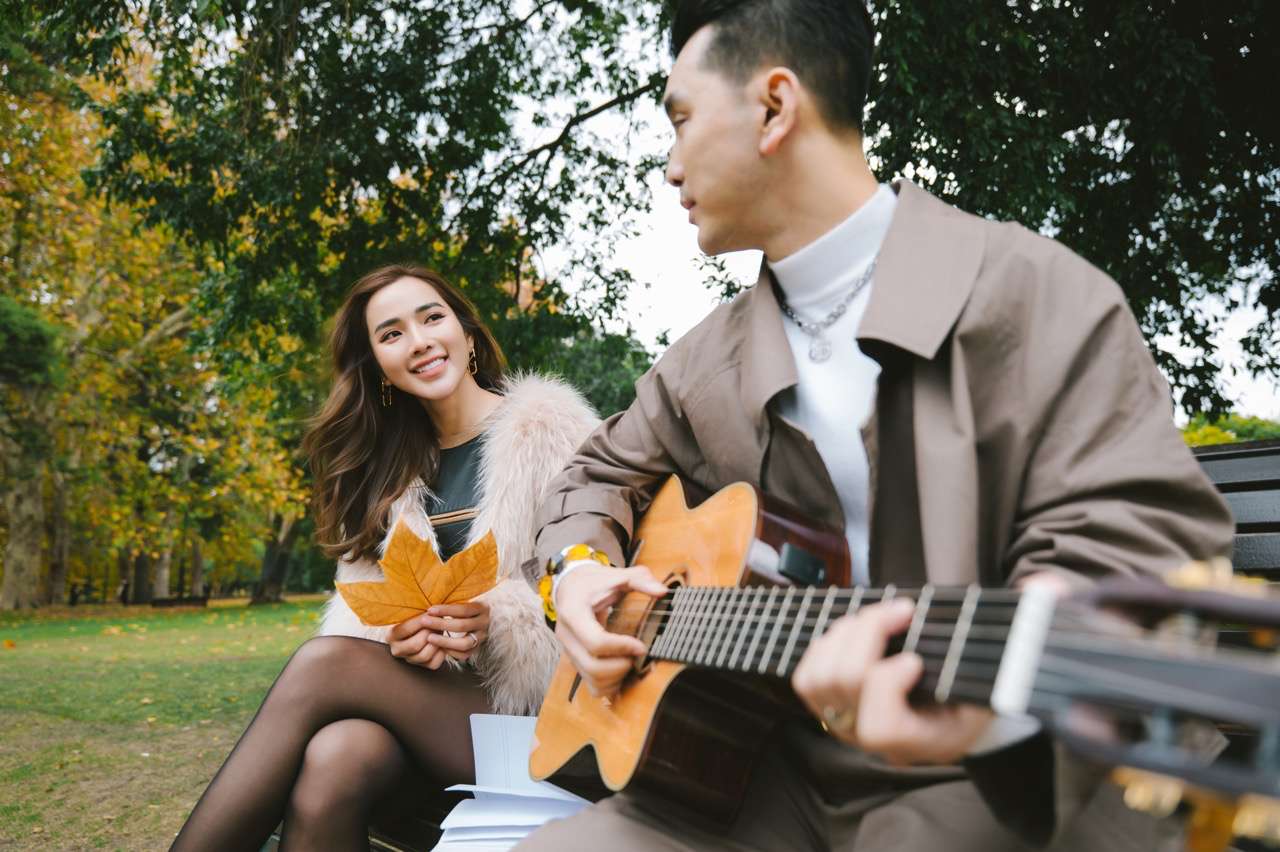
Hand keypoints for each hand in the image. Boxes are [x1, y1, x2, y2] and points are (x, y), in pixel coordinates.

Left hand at [425, 601, 489, 662]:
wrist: (479, 619)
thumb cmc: (464, 608)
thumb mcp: (464, 600)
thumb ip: (452, 601)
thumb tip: (431, 605)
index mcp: (482, 608)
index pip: (463, 610)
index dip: (446, 610)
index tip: (430, 610)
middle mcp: (484, 623)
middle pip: (462, 626)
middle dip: (441, 624)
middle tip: (425, 622)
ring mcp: (482, 637)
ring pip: (465, 643)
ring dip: (445, 641)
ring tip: (429, 637)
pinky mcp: (478, 648)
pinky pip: (464, 654)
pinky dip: (451, 652)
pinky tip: (439, 647)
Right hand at [553, 562, 666, 697]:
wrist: (569, 587)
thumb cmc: (593, 583)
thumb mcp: (616, 575)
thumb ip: (640, 579)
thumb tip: (663, 591)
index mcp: (574, 613)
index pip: (596, 642)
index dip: (622, 647)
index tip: (641, 645)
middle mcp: (566, 636)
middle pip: (592, 666)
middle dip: (621, 666)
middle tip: (637, 655)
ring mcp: (568, 652)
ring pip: (592, 680)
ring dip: (617, 677)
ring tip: (630, 661)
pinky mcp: (575, 662)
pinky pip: (591, 686)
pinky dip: (610, 686)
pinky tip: (622, 671)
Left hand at [791, 574, 1070, 765]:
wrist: (958, 709)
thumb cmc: (984, 684)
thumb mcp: (1012, 667)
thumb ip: (1030, 626)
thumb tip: (1048, 587)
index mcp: (926, 741)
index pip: (882, 729)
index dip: (887, 686)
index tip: (915, 658)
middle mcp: (880, 740)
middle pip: (843, 687)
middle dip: (868, 636)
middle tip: (902, 610)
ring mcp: (849, 726)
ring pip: (820, 680)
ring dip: (846, 634)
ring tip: (881, 615)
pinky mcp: (829, 707)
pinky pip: (805, 677)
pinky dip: (825, 644)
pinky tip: (858, 626)